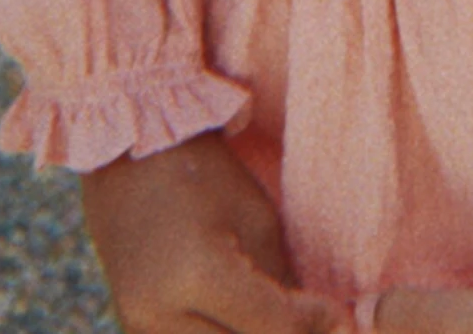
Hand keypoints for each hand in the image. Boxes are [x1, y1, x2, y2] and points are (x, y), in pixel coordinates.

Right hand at [81, 130, 354, 333]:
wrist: (130, 156)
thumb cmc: (202, 176)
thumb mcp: (256, 221)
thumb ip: (283, 284)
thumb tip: (323, 327)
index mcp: (199, 274)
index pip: (272, 326)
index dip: (314, 326)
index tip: (342, 321)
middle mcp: (160, 314)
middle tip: (313, 323)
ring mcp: (140, 328)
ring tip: (276, 316)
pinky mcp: (133, 329)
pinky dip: (223, 333)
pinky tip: (241, 317)